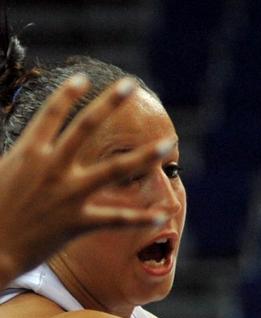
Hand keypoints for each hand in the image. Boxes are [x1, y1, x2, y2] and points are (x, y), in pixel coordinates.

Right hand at [0, 75, 175, 282]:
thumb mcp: (2, 172)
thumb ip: (23, 158)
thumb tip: (30, 146)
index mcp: (28, 153)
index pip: (50, 114)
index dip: (67, 94)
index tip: (84, 77)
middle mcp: (51, 168)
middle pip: (85, 127)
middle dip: (109, 103)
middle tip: (130, 83)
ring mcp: (67, 194)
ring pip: (114, 169)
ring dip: (144, 156)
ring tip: (168, 144)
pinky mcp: (78, 222)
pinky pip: (116, 218)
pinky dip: (140, 218)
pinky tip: (163, 214)